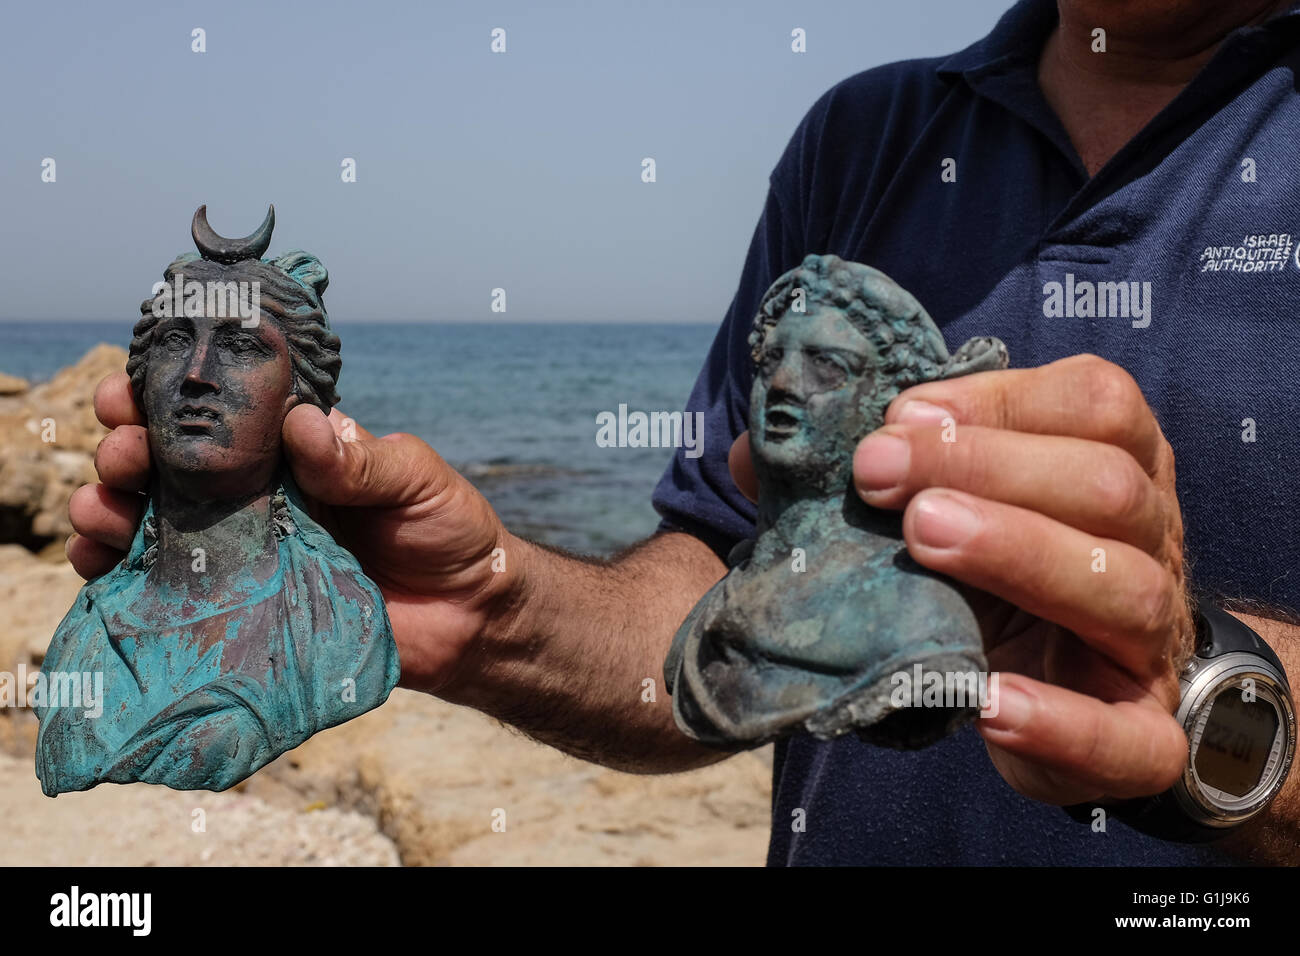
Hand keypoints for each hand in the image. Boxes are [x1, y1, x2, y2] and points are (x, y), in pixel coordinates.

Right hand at [67, 372, 517, 694]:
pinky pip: (168, 591)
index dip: (167, 396)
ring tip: (104, 508)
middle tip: (124, 454)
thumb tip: (303, 424)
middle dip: (128, 451)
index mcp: (292, 454)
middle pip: (168, 466)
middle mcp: (256, 497)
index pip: (218, 414)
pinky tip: (99, 565)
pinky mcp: (241, 610)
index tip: (132, 390)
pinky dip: (120, 575)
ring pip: (151, 523)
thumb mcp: (417, 480)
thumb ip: (362, 459)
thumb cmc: (448, 533)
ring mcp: (244, 554)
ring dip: (109, 507)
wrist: (470, 621)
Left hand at [729, 353, 1194, 805]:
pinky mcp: (1140, 737)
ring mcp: (1151, 641)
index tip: (899, 413)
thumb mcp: (931, 507)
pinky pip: (1128, 737)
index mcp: (1116, 463)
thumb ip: (860, 473)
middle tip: (877, 472)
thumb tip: (753, 451)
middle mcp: (1153, 539)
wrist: (1058, 687)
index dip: (999, 399)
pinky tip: (987, 701)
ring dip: (1019, 552)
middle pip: (1106, 483)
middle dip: (984, 465)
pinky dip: (1058, 719)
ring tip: (923, 538)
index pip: (1094, 401)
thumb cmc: (984, 575)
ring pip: (1124, 586)